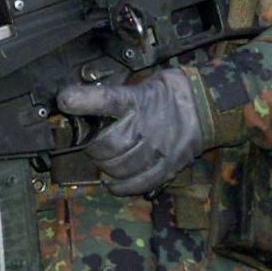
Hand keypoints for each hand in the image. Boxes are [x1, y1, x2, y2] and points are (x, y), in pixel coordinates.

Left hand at [56, 67, 202, 195]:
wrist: (208, 105)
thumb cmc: (171, 93)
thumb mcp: (141, 84)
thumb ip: (115, 97)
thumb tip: (81, 101)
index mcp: (138, 99)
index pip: (106, 99)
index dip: (82, 100)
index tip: (64, 101)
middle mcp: (147, 124)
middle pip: (107, 145)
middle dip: (93, 148)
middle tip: (93, 145)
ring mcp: (158, 148)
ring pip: (119, 167)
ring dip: (105, 167)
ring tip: (105, 161)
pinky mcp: (169, 166)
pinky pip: (139, 183)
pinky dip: (121, 186)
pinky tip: (113, 182)